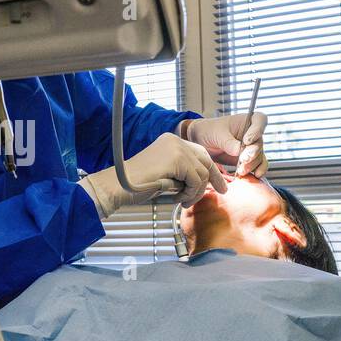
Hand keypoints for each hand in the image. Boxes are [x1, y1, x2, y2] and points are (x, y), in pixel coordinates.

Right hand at [79, 132, 225, 217]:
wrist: (120, 185)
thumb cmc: (138, 184)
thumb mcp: (167, 175)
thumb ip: (184, 173)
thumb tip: (207, 182)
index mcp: (172, 141)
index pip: (201, 153)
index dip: (212, 170)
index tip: (219, 184)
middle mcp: (176, 140)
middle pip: (206, 160)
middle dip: (214, 179)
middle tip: (220, 192)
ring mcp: (176, 147)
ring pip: (202, 173)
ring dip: (195, 192)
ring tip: (182, 201)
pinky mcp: (177, 159)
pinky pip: (195, 179)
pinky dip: (189, 193)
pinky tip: (176, 198)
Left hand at [181, 114, 268, 176]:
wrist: (201, 142)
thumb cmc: (209, 131)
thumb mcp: (216, 134)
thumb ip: (228, 142)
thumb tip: (239, 152)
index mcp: (246, 120)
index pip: (260, 120)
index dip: (257, 130)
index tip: (246, 141)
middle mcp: (252, 133)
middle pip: (259, 142)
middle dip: (252, 153)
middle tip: (243, 159)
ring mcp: (251, 147)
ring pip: (259, 156)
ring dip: (252, 164)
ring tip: (241, 170)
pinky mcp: (248, 159)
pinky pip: (258, 165)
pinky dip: (258, 170)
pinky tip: (255, 175)